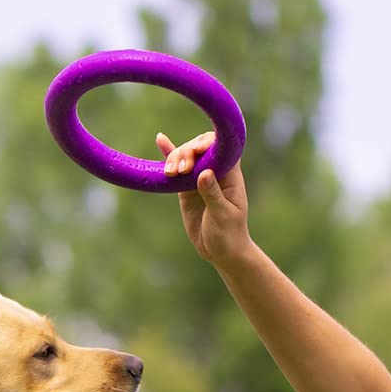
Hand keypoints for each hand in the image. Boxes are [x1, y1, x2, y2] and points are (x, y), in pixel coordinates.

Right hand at [156, 129, 251, 267]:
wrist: (221, 251)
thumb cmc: (229, 234)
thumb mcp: (222, 216)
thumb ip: (213, 194)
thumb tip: (204, 173)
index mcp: (230, 174)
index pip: (221, 147)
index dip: (208, 143)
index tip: (197, 151)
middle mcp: (215, 171)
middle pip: (199, 148)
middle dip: (187, 152)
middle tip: (181, 171)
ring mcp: (199, 177)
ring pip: (185, 156)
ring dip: (175, 158)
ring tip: (170, 172)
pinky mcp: (186, 187)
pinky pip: (177, 168)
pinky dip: (169, 154)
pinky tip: (160, 139)